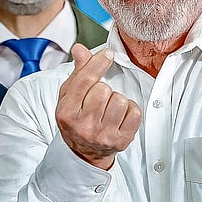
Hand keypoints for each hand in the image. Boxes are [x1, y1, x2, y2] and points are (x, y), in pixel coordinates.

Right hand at [56, 45, 141, 169]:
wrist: (84, 152)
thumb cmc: (76, 119)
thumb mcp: (69, 96)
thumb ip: (78, 72)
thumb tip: (80, 49)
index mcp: (67, 112)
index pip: (85, 81)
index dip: (98, 63)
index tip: (107, 55)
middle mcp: (84, 126)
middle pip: (104, 90)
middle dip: (104, 88)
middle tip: (99, 97)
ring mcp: (103, 135)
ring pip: (120, 100)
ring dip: (117, 100)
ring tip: (108, 108)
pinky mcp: (121, 140)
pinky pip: (134, 112)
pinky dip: (130, 110)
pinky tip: (119, 115)